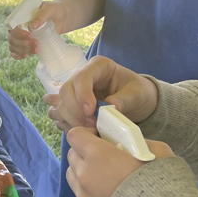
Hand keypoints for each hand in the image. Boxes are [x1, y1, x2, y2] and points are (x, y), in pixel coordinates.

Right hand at [7, 0, 69, 59]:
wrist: (62, 18)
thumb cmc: (55, 11)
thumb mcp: (50, 9)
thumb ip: (42, 15)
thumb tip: (33, 26)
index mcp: (20, 16)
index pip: (12, 26)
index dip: (18, 33)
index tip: (29, 36)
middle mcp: (18, 27)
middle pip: (12, 38)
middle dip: (23, 44)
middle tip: (36, 44)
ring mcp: (20, 36)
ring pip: (13, 46)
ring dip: (22, 50)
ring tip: (36, 49)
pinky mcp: (25, 44)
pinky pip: (15, 52)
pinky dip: (18, 55)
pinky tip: (25, 56)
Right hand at [43, 56, 158, 131]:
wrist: (135, 102)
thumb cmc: (138, 93)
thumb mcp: (137, 94)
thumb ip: (124, 99)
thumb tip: (110, 107)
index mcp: (98, 66)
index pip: (82, 77)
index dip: (82, 95)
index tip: (91, 112)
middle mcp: (82, 76)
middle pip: (66, 91)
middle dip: (75, 110)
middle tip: (91, 125)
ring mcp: (74, 91)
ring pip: (60, 103)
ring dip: (70, 119)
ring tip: (88, 129)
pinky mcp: (71, 105)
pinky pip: (59, 114)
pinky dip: (67, 124)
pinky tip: (79, 129)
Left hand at [66, 127, 173, 196]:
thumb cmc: (162, 183)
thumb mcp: (157, 151)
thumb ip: (136, 142)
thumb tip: (127, 142)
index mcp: (98, 156)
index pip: (75, 136)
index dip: (85, 134)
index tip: (98, 138)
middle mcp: (85, 175)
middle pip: (72, 156)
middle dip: (84, 152)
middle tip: (103, 157)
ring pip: (73, 176)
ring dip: (84, 172)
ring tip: (104, 177)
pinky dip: (90, 194)